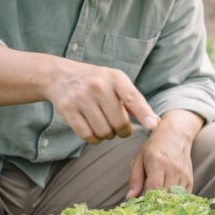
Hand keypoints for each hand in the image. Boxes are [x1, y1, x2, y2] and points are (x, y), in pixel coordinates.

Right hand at [43, 60, 159, 143]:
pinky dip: (94, 139)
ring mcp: (81, 97)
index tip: (152, 126)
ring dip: (108, 135)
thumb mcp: (116, 82)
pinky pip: (87, 135)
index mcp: (115, 78)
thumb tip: (154, 122)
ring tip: (106, 127)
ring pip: (103, 131)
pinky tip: (95, 132)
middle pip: (118, 122)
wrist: (60, 75)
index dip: (144, 113)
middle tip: (120, 128)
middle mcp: (98, 86)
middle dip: (123, 130)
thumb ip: (134, 101)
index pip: (132, 98)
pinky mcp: (67, 108)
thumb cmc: (96, 81)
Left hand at [125, 110, 202, 198]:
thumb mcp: (139, 160)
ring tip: (157, 206)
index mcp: (157, 162)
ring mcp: (183, 174)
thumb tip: (129, 199)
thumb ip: (134, 180)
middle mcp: (172, 169)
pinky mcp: (190, 180)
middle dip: (155, 204)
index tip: (140, 206)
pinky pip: (183, 197)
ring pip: (175, 198)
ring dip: (165, 204)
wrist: (175, 136)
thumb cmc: (154, 148)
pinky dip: (174, 202)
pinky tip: (167, 202)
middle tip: (147, 210)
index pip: (154, 187)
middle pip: (165, 195)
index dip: (147, 200)